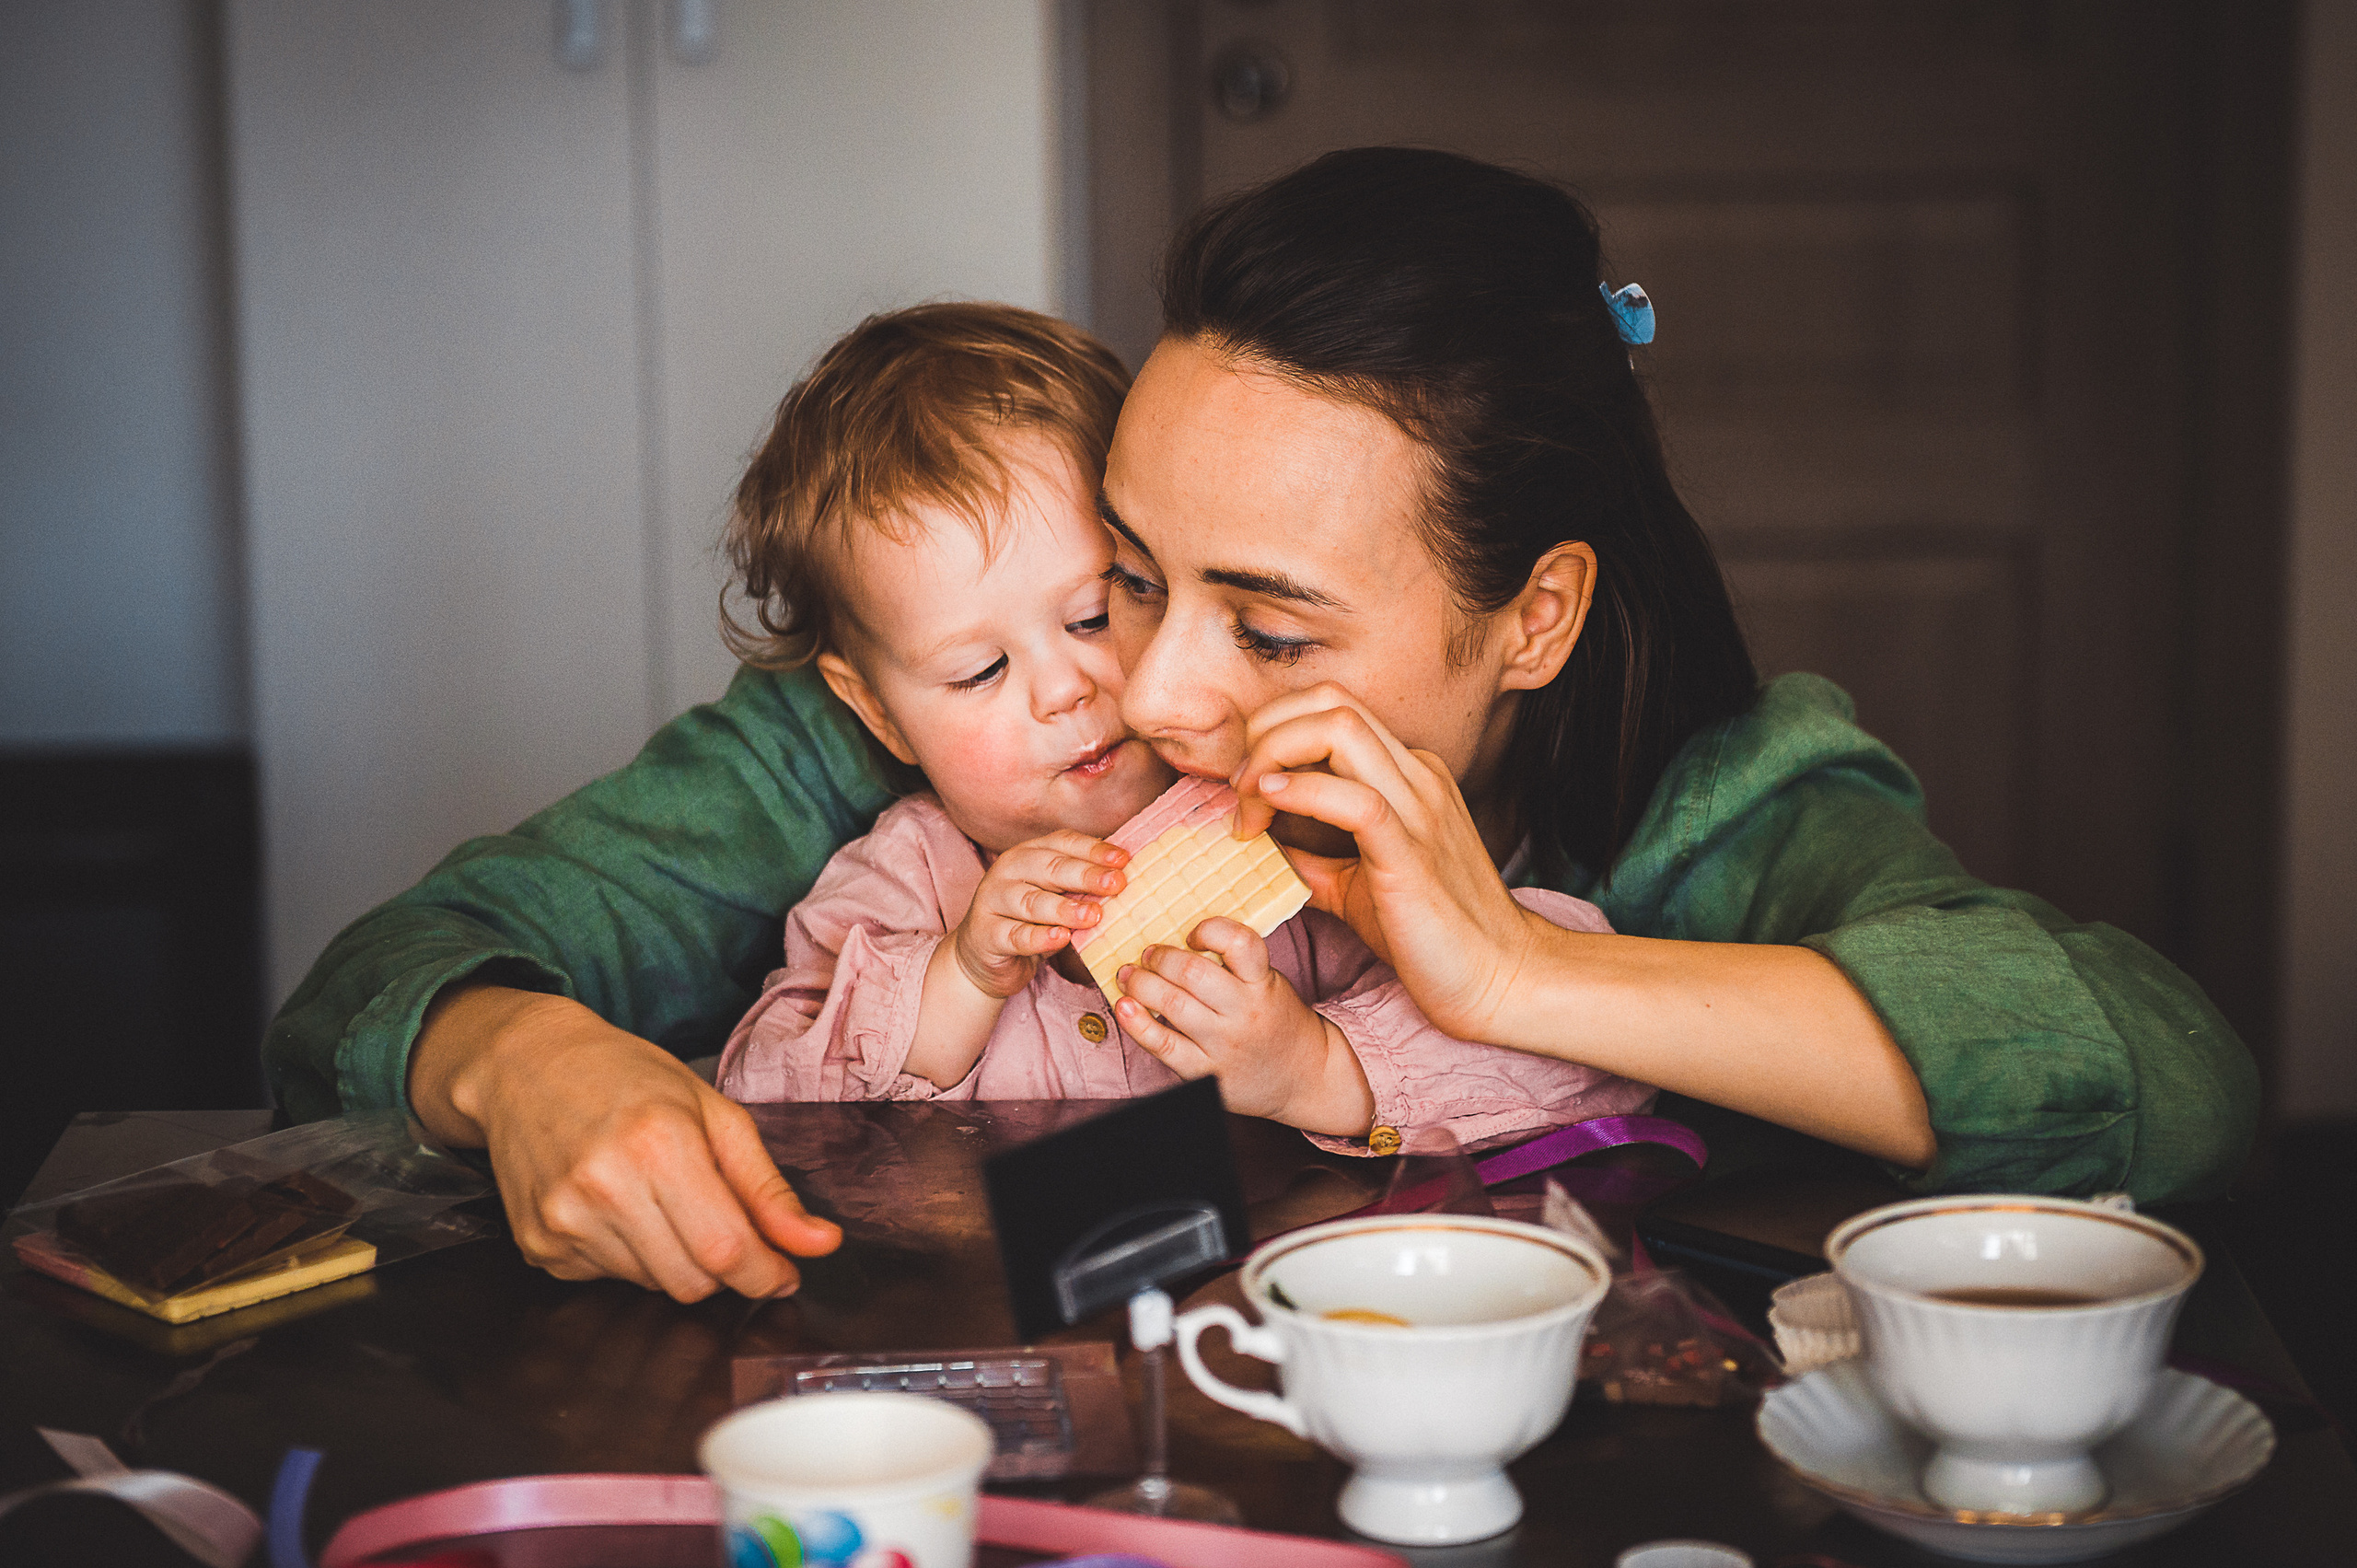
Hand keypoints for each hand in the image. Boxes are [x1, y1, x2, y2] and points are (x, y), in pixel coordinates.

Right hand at [411, 986, 841, 1300]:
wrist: (525, 1066)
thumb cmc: (626, 1077)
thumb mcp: (714, 1112)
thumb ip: (768, 1187)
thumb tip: (822, 1243)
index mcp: (658, 1144)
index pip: (727, 1249)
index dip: (766, 1273)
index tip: (783, 1271)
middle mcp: (604, 1187)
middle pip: (693, 1281)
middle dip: (724, 1267)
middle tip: (719, 1219)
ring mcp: (563, 1221)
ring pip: (655, 1286)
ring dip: (676, 1258)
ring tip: (658, 1198)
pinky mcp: (538, 1246)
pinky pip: (610, 1280)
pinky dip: (630, 1256)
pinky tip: (617, 1206)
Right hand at [949, 830, 1128, 998]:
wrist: (984, 957)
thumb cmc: (1029, 921)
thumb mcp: (1056, 897)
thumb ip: (1082, 886)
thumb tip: (1125, 878)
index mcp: (1029, 853)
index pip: (1063, 843)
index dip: (1094, 850)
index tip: (1124, 860)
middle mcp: (1008, 870)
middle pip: (1050, 868)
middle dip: (1086, 875)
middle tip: (1116, 884)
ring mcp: (993, 900)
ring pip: (1032, 902)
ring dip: (1064, 909)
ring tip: (1093, 916)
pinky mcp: (985, 934)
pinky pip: (1015, 936)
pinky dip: (1039, 938)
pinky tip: (1060, 938)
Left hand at [1111, 917, 1374, 1135]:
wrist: (1304, 1077)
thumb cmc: (1277, 1020)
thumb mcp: (1269, 983)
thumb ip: (1234, 965)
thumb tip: (1176, 940)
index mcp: (1264, 983)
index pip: (1239, 943)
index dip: (1209, 930)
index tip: (1193, 934)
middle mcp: (1245, 1013)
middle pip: (1192, 974)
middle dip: (1160, 958)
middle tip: (1148, 954)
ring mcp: (1224, 1046)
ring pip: (1171, 1006)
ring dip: (1140, 984)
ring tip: (1129, 975)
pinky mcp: (1205, 1072)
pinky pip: (1162, 1045)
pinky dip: (1137, 1024)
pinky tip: (1124, 1007)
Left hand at [1229, 682, 1547, 1042]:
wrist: (1500, 979)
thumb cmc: (1431, 935)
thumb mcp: (1357, 882)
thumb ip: (1312, 855)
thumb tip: (1261, 839)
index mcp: (1406, 776)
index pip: (1330, 712)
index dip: (1273, 734)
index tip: (1245, 791)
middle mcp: (1416, 777)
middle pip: (1330, 701)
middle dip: (1266, 729)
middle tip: (1239, 790)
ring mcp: (1420, 807)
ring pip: (1340, 727)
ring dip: (1273, 753)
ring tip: (1249, 807)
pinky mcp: (1413, 852)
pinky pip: (1354, 797)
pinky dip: (1300, 791)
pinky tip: (1270, 809)